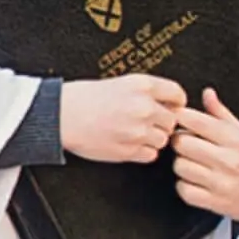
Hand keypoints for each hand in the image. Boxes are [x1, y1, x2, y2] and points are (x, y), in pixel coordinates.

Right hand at [60, 74, 185, 163]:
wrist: (61, 115)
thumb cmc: (85, 98)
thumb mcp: (120, 83)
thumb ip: (146, 92)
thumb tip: (171, 104)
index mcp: (142, 85)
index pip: (177, 95)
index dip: (176, 103)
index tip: (172, 107)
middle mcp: (144, 107)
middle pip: (172, 121)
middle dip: (162, 123)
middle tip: (147, 123)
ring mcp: (137, 130)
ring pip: (162, 140)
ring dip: (152, 139)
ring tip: (133, 133)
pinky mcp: (129, 150)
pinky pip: (150, 155)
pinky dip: (143, 152)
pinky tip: (128, 143)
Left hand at [170, 89, 238, 220]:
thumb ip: (222, 114)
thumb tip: (207, 94)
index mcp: (235, 138)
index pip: (194, 119)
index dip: (181, 118)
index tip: (181, 121)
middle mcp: (228, 159)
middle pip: (181, 142)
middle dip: (180, 141)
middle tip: (189, 144)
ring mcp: (222, 182)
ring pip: (179, 166)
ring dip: (183, 165)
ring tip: (195, 164)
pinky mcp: (216, 203)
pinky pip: (184, 191)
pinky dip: (185, 187)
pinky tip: (196, 182)